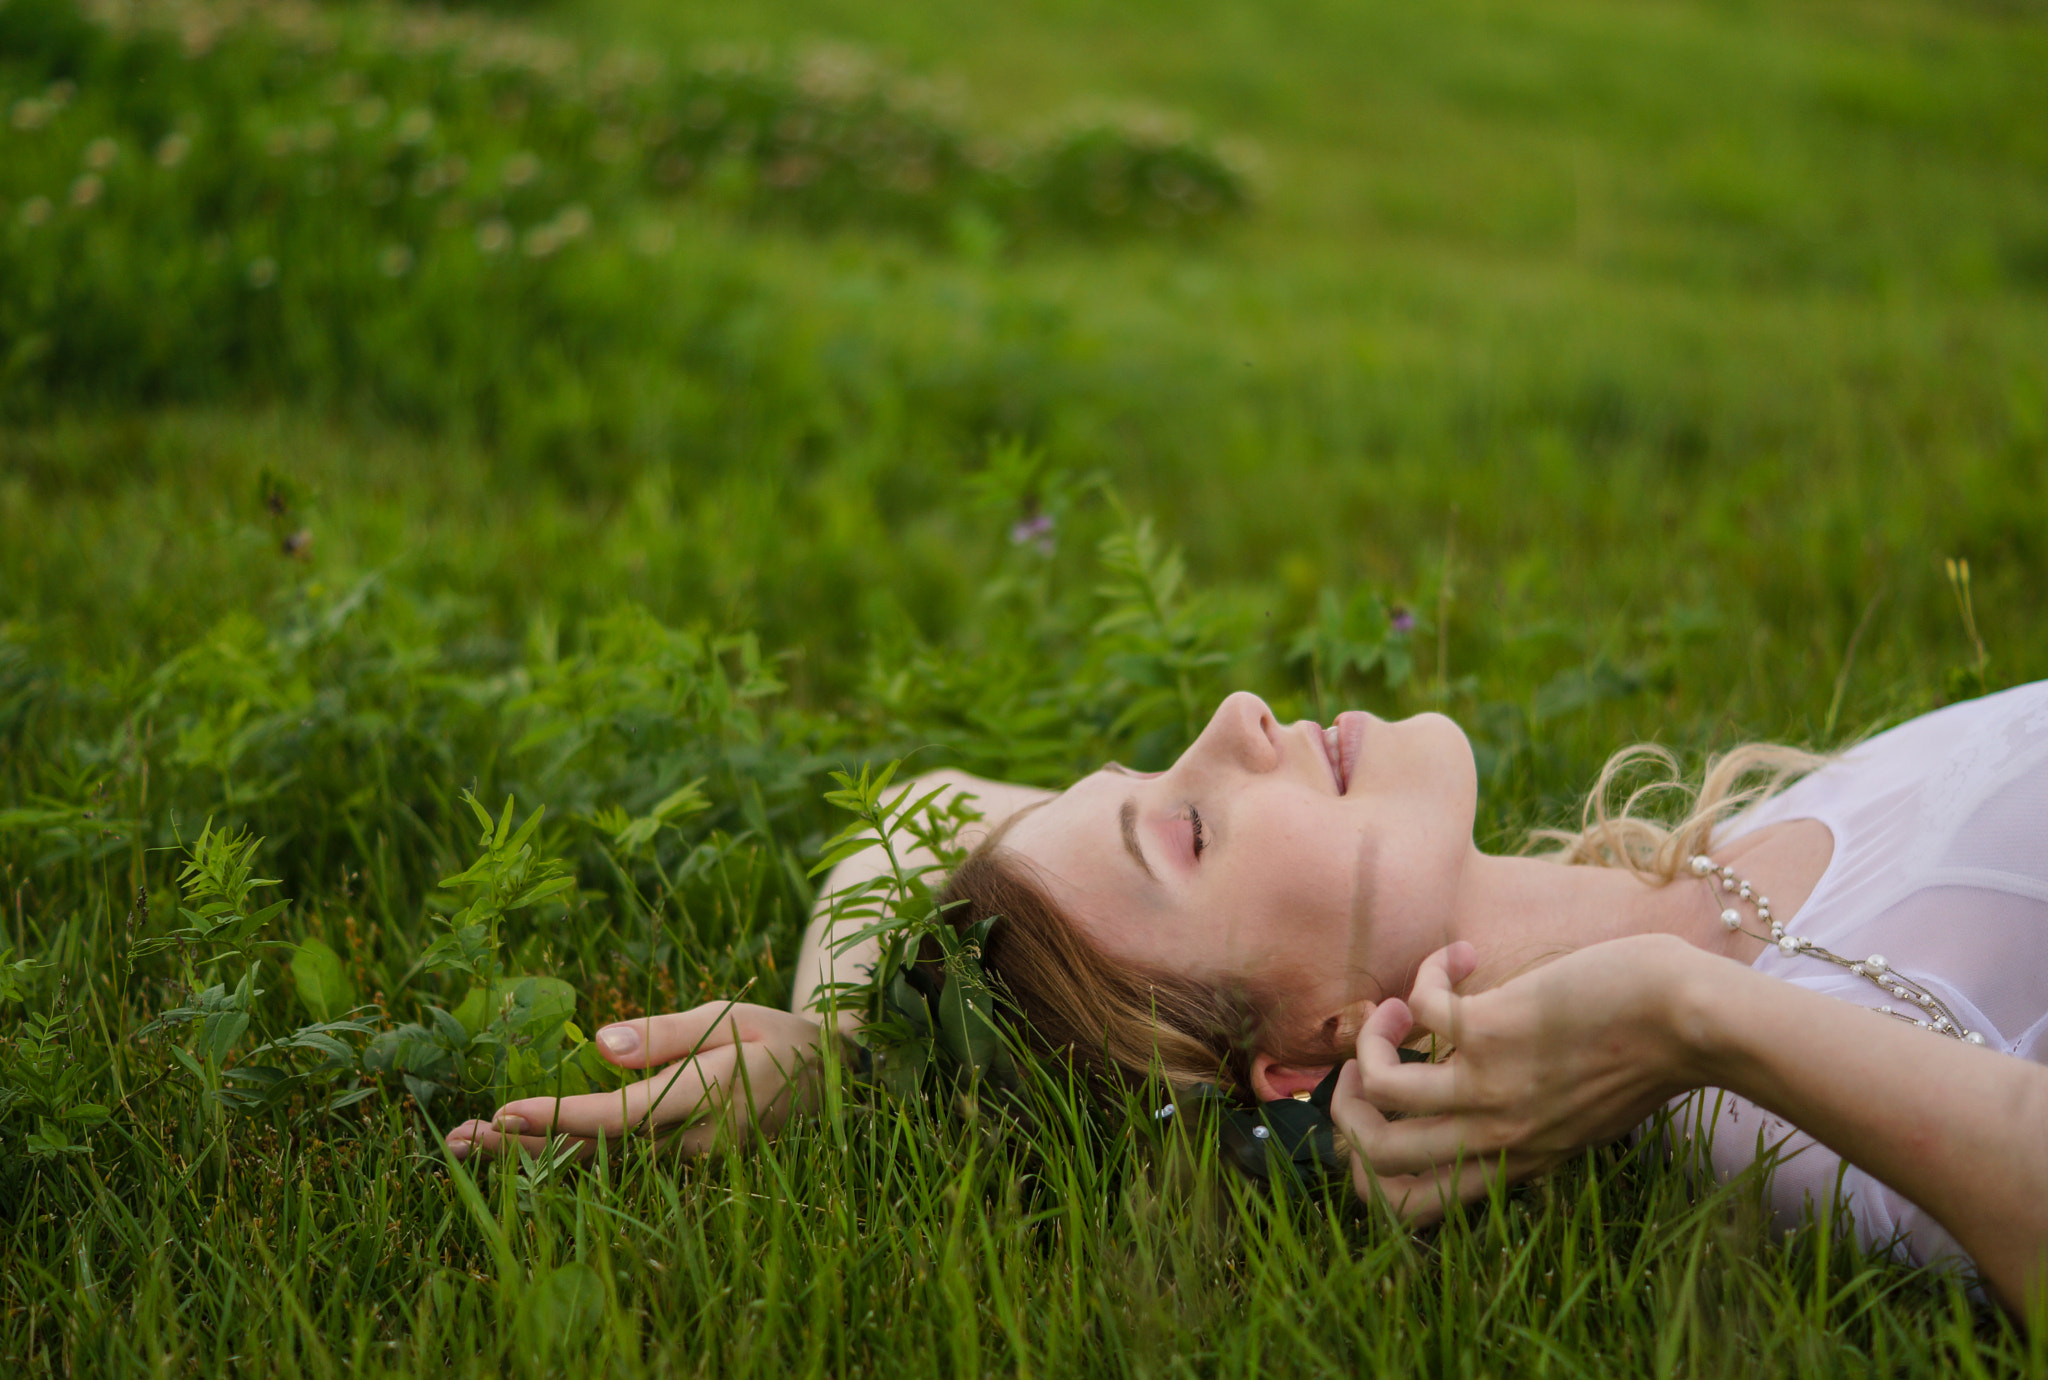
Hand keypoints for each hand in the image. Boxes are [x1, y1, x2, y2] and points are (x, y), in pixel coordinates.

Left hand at [442, 1000, 826, 1163]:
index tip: (504, 1114)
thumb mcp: (728, 1015)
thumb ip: (663, 1033)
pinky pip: (621, 1167)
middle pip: (596, 1152)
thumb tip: (598, 1046)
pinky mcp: (687, 1170)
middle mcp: (696, 1144)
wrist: (833, 1083)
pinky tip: (520, 1153)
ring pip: (602, 1166)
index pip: (622, 1116)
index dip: (560, 1119)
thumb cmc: (776, 1037)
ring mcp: (692, 1165)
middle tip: (455, 1139)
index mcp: (709, 1095)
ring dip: (532, 1157)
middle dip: (521, 1148)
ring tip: (467, 1144)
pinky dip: (566, 1158)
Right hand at [1330, 934, 1710, 1222]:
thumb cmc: (1654, 1055)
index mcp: (1514, 1161)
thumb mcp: (1585, 1114)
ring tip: (1397, 1009)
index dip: (1365, 1167)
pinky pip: (1423, 1007)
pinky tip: (1462, 958)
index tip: (1379, 1116)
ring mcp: (1489, 1087)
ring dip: (1369, 1039)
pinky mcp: (1493, 1032)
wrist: (1692, 1019)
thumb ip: (1533, 1119)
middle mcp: (1494, 1136)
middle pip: (1373, 1157)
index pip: (1408, 1206)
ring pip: (1378, 1087)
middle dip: (1344, 1104)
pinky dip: (1429, 974)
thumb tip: (1485, 1089)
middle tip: (1366, 1061)